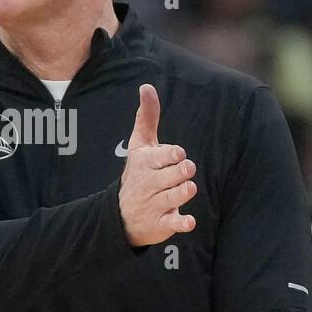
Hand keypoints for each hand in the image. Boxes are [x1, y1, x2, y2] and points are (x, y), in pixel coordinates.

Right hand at [118, 83, 196, 245]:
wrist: (122, 215)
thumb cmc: (138, 173)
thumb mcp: (139, 146)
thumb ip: (146, 118)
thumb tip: (147, 86)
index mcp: (145, 164)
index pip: (158, 158)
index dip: (169, 155)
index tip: (178, 153)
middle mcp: (148, 185)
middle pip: (167, 178)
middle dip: (178, 173)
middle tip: (187, 168)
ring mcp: (154, 205)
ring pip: (171, 199)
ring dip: (181, 194)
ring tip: (189, 188)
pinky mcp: (161, 224)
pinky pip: (172, 224)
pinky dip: (180, 224)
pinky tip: (189, 222)